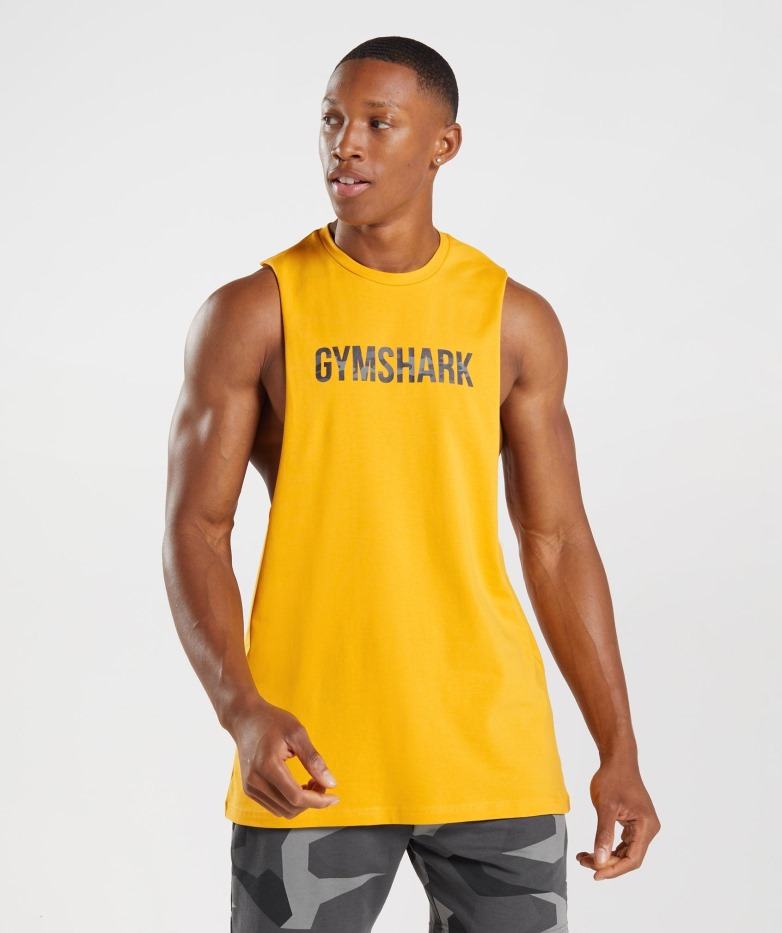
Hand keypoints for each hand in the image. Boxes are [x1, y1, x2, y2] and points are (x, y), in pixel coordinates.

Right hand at [229, 697, 340, 818]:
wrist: (246, 718)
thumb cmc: (272, 721)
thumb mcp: (297, 733)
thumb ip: (314, 760)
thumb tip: (331, 783)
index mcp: (268, 766)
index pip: (296, 797)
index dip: (319, 801)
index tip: (335, 797)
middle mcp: (255, 781)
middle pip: (291, 807)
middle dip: (313, 800)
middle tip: (322, 781)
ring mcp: (250, 787)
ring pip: (283, 811)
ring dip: (302, 802)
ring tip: (311, 782)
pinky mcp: (249, 789)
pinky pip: (274, 806)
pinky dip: (290, 802)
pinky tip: (298, 785)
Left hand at [575, 756, 660, 879]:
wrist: (618, 760)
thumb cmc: (613, 778)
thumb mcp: (605, 806)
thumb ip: (603, 834)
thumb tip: (599, 861)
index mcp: (646, 826)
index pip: (632, 859)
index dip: (614, 870)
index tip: (595, 874)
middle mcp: (648, 829)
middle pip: (629, 858)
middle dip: (606, 863)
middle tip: (583, 861)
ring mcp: (642, 826)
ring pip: (625, 852)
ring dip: (605, 856)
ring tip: (583, 857)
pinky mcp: (634, 823)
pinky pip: (623, 843)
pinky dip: (608, 847)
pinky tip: (592, 849)